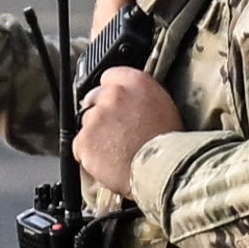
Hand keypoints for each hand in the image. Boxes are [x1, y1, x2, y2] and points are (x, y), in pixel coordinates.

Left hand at [72, 66, 173, 197]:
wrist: (163, 171)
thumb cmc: (168, 144)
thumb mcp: (163, 107)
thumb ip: (141, 96)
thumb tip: (131, 97)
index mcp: (135, 82)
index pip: (109, 76)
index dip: (110, 93)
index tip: (114, 105)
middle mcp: (113, 95)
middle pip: (94, 100)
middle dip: (101, 115)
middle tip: (116, 133)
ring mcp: (96, 117)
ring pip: (87, 124)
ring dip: (95, 136)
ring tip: (115, 151)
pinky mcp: (84, 139)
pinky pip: (80, 146)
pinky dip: (89, 155)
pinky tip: (107, 161)